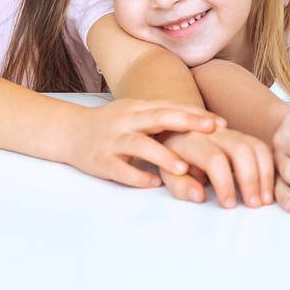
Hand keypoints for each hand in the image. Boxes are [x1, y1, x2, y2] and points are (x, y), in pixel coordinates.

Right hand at [61, 100, 221, 188]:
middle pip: (158, 118)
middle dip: (186, 123)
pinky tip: (154, 183)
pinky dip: (138, 176)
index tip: (220, 122)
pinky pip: (120, 169)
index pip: (169, 107)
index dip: (195, 114)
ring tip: (184, 167)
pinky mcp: (100, 160)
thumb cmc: (111, 125)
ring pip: (139, 144)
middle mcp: (126, 120)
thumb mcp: (136, 115)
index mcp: (137, 108)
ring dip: (162, 155)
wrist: (69, 132)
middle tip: (212, 130)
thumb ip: (163, 119)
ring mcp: (112, 140)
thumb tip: (204, 127)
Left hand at [158, 128, 274, 207]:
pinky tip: (267, 189)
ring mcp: (230, 132)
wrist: (175, 130)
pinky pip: (261, 147)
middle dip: (250, 179)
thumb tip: (200, 196)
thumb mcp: (167, 174)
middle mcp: (213, 133)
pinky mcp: (242, 136)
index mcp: (191, 141)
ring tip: (265, 200)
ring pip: (255, 146)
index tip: (228, 205)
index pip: (214, 159)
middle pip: (241, 149)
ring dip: (264, 174)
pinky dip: (269, 168)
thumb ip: (180, 185)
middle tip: (254, 205)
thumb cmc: (171, 159)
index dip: (224, 183)